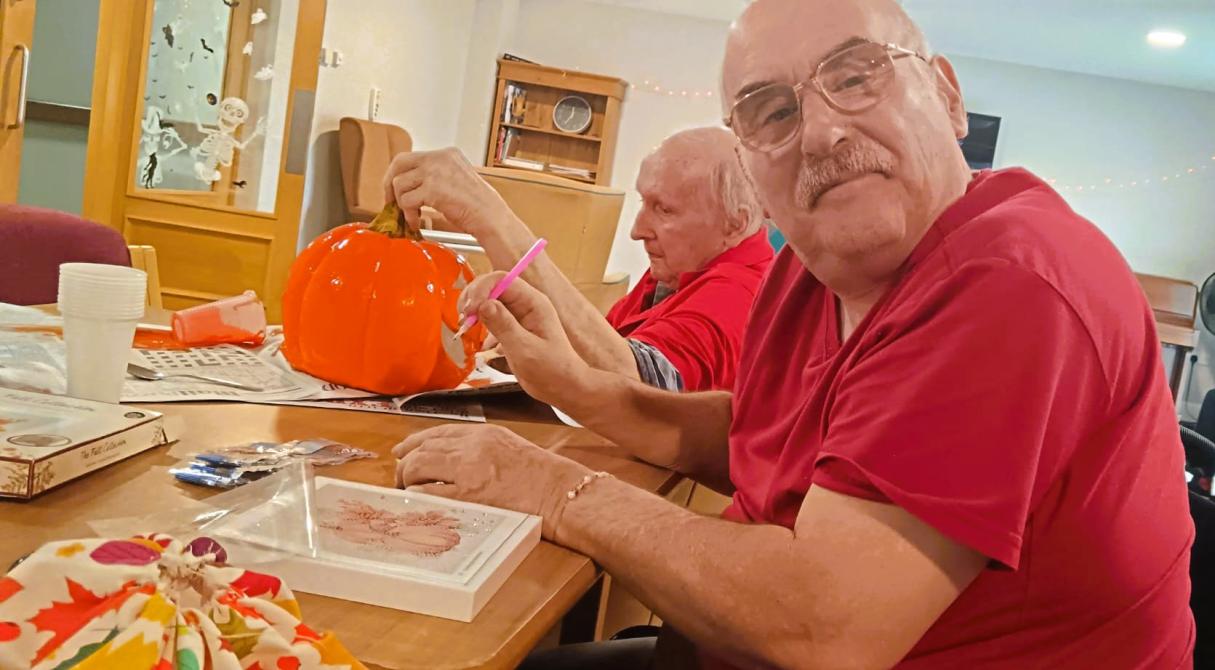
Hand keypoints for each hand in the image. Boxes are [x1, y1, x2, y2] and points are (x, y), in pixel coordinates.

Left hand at [383, 147, 514, 232]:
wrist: (491, 217)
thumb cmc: (478, 206)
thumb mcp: (457, 179)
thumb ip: (435, 177)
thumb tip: (411, 186)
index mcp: (447, 154)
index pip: (411, 157)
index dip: (400, 175)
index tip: (396, 189)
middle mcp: (440, 158)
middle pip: (399, 163)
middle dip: (390, 183)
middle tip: (390, 200)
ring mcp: (435, 172)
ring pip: (399, 184)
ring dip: (402, 204)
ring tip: (411, 216)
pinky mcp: (432, 189)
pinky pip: (406, 201)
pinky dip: (408, 215)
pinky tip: (416, 221)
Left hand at [392, 424, 590, 540]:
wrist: (561, 493)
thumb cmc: (541, 477)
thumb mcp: (508, 448)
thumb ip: (479, 449)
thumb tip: (448, 460)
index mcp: (483, 433)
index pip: (438, 432)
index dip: (413, 442)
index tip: (401, 451)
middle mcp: (473, 446)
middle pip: (422, 448)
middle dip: (405, 464)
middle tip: (400, 478)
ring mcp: (470, 470)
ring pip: (419, 467)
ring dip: (406, 479)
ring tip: (406, 491)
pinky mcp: (470, 495)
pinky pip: (429, 493)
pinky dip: (417, 496)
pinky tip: (415, 500)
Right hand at [458, 271, 591, 406]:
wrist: (562, 387)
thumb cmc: (553, 370)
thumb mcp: (525, 349)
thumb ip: (504, 326)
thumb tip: (484, 304)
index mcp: (533, 303)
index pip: (502, 280)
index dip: (482, 289)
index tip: (470, 310)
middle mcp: (525, 304)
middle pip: (492, 286)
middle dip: (474, 297)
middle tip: (464, 317)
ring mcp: (518, 315)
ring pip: (489, 300)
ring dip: (474, 308)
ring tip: (466, 324)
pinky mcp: (511, 328)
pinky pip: (490, 316)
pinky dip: (478, 320)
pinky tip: (473, 332)